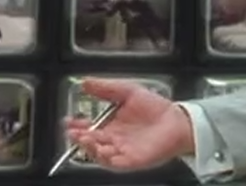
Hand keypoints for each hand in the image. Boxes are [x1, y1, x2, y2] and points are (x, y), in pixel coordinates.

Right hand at [64, 79, 193, 170]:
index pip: (88, 128)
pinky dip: (105, 158)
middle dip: (78, 138)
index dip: (76, 126)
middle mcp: (114, 140)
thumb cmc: (156, 107)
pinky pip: (114, 163)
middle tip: (72, 131)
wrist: (178, 120)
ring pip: (98, 154)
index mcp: (111, 125)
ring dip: (89, 148)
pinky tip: (101, 149)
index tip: (68, 120)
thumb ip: (105, 88)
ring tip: (83, 138)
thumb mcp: (128, 91)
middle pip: (90, 142)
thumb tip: (85, 82)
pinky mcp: (132, 160)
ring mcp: (122, 151)